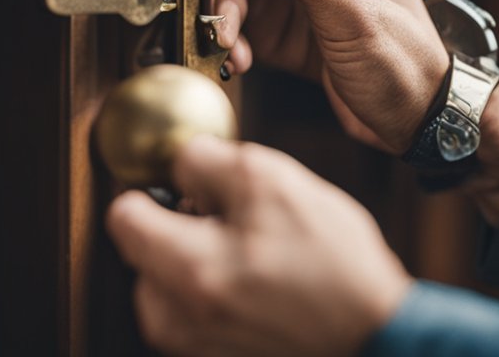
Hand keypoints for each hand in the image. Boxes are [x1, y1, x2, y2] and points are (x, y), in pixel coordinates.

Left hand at [106, 136, 411, 356]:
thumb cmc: (334, 265)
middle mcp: (176, 316)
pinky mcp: (211, 356)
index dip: (152, 188)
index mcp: (186, 269)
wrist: (377, 335)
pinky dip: (215, 287)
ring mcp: (192, 343)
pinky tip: (258, 280)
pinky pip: (191, 306)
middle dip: (178, 225)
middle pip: (142, 248)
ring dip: (197, 257)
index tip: (182, 187)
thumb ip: (206, 161)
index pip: (121, 215)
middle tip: (232, 221)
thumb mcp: (273, 181)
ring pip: (166, 277)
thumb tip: (177, 161)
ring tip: (252, 253)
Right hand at [207, 0, 447, 153]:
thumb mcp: (357, 18)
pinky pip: (248, 32)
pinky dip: (236, 44)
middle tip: (221, 13)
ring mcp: (301, 10)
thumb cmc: (408, 70)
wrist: (417, 128)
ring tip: (229, 44)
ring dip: (228, 17)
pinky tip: (238, 60)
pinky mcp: (288, 43)